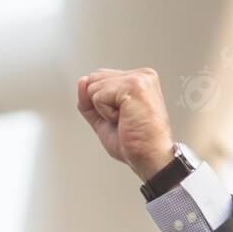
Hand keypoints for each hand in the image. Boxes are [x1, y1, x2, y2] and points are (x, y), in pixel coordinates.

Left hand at [77, 67, 176, 181]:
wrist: (150, 156)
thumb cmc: (135, 142)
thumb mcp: (103, 118)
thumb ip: (90, 100)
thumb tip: (82, 81)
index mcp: (139, 79)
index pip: (99, 77)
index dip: (99, 102)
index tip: (121, 117)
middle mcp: (142, 75)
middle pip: (94, 79)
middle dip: (100, 105)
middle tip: (123, 119)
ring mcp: (139, 78)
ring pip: (94, 88)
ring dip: (103, 111)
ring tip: (125, 119)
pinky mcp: (133, 85)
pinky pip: (98, 97)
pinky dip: (106, 114)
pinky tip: (125, 119)